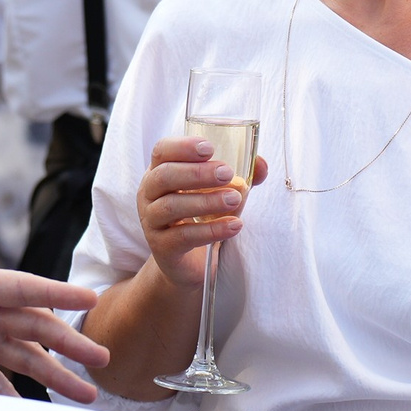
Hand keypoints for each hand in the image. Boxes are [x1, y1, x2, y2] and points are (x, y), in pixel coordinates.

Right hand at [137, 134, 266, 288]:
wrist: (190, 263)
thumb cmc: (203, 216)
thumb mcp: (220, 192)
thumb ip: (240, 175)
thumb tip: (261, 165)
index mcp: (160, 172)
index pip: (162, 151)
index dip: (183, 147)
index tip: (210, 148)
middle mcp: (148, 194)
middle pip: (164, 176)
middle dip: (198, 173)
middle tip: (228, 174)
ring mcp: (151, 221)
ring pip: (172, 206)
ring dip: (206, 201)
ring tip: (234, 199)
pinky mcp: (161, 247)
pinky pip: (183, 236)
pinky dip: (211, 230)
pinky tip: (234, 225)